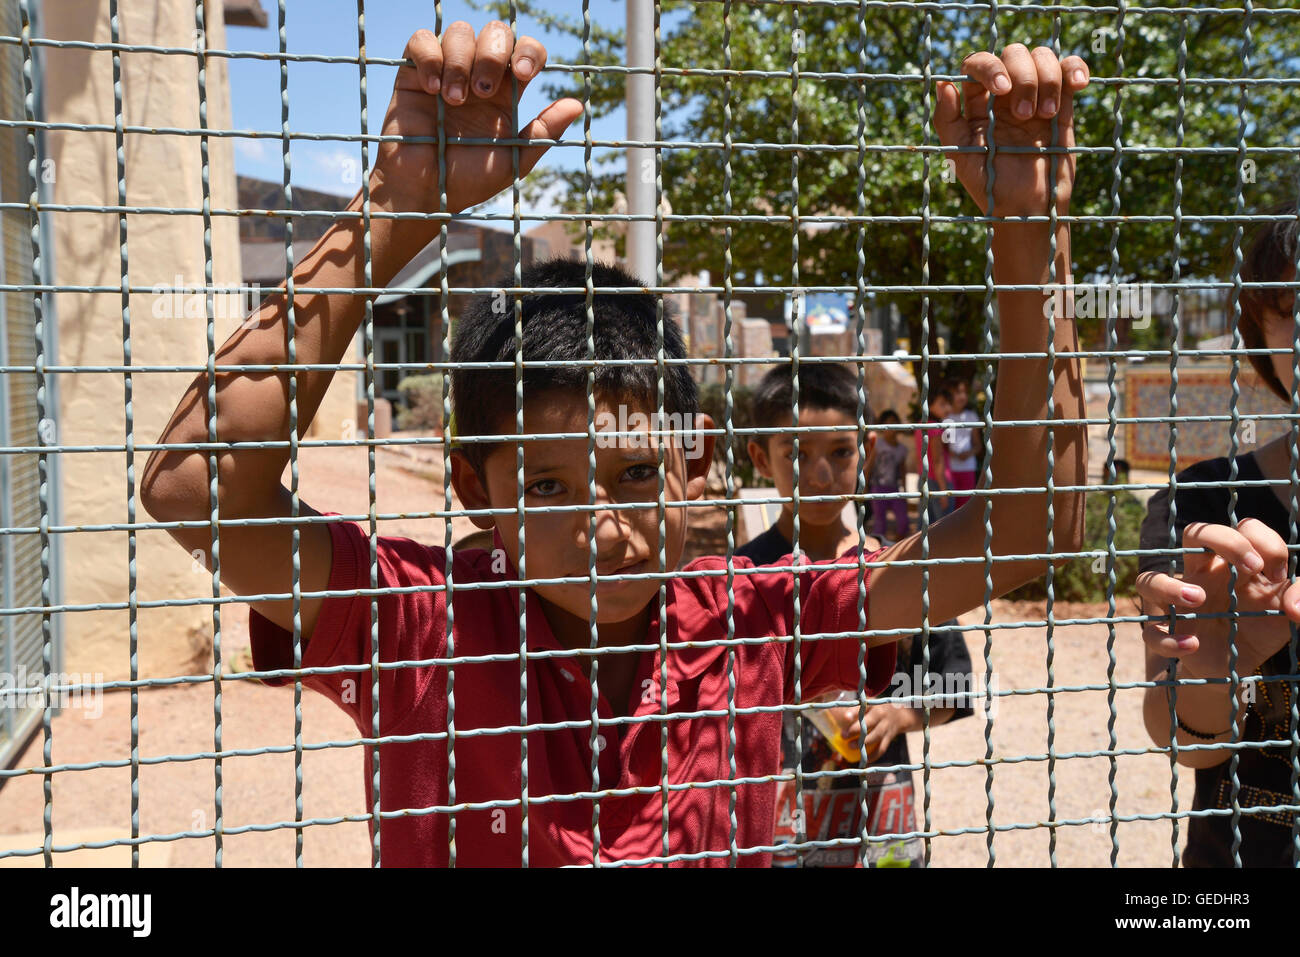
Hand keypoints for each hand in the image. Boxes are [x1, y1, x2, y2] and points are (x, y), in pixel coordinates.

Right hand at [371, 23, 582, 217]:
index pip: (525, 49)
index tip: (523, 74)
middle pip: (496, 32)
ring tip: (454, 100)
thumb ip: (544, 132)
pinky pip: (422, 41)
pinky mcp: (413, 73)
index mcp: (506, 91)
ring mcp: (446, 70)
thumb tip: (577, 104)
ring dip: (460, 61)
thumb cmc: (469, 179)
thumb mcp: (513, 159)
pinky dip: (430, 58)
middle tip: (483, 92)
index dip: (529, 51)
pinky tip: (432, 90)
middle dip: (493, 54)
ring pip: (460, 32)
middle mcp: (478, 74)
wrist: (425, 191)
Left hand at [839, 703, 907, 758]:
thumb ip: (856, 710)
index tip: (845, 718)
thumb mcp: (869, 705)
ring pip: (875, 736)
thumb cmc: (877, 710)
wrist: (900, 716)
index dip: (854, 713)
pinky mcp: (889, 738)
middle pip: (869, 723)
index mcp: (873, 705)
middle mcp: (881, 715)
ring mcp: (886, 727)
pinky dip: (873, 755)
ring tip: (850, 746)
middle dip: (855, 730)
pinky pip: (882, 748)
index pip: (864, 707)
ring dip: (863, 743)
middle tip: (843, 736)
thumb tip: (836, 717)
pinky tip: (865, 760)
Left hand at [933, 44, 1089, 217]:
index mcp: (977, 103)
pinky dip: (1075, 68)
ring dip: (1046, 79)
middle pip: (1013, 54)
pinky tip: (1078, 84)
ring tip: (1044, 116)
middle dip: (1021, 76)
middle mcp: (1005, 95)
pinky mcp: (1062, 104)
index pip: (978, 64)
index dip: (989, 67)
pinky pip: (1069, 71)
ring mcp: (1034, 97)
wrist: (1026, 208)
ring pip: (1042, 57)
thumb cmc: (989, 185)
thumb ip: (947, 119)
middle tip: (1022, 114)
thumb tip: (943, 83)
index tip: (1000, 90)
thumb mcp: (960, 155)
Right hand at [1136, 518, 1299, 680]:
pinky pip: (1151, 630)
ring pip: (1150, 579)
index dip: (1265, 542)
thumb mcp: (1288, 612)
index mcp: (1234, 561)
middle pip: (1196, 533)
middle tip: (1253, 567)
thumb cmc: (1261, 627)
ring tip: (1199, 600)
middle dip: (1225, 540)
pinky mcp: (1166, 632)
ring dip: (1171, 587)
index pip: (1244, 528)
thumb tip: (1294, 606)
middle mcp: (1203, 573)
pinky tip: (1193, 644)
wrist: (1238, 665)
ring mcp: (1179, 602)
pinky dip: (1168, 638)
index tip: (1280, 575)